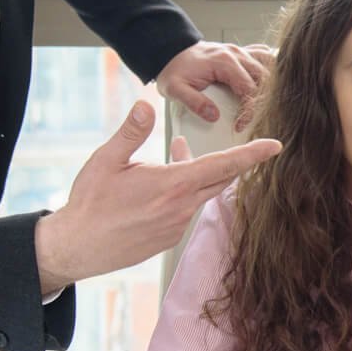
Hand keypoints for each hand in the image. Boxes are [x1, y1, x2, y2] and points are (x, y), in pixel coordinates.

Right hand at [35, 100, 279, 293]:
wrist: (76, 247)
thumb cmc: (90, 203)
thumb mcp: (107, 160)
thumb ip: (132, 131)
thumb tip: (146, 103)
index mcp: (173, 185)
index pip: (223, 165)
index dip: (252, 154)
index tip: (275, 146)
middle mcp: (181, 208)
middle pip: (220, 179)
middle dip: (230, 162)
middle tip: (244, 147)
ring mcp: (176, 226)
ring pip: (201, 194)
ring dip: (196, 175)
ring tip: (178, 154)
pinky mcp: (168, 238)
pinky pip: (186, 210)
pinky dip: (184, 193)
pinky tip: (162, 186)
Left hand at [155, 41, 277, 131]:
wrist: (169, 51)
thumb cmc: (173, 70)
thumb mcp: (175, 89)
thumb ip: (194, 103)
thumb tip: (214, 116)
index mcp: (224, 63)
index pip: (249, 89)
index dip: (248, 111)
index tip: (239, 125)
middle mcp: (236, 54)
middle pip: (264, 77)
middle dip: (262, 100)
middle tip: (254, 117)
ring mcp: (239, 51)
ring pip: (268, 64)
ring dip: (270, 82)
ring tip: (265, 102)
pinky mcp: (238, 52)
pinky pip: (261, 55)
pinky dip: (268, 67)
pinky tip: (267, 82)